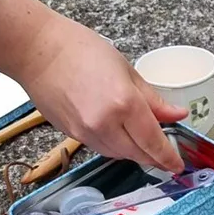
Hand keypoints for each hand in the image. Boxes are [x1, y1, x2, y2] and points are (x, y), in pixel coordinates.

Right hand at [19, 16, 187, 172]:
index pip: (154, 142)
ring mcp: (86, 132)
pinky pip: (102, 149)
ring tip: (144, 143)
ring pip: (120, 155)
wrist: (35, 50)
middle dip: (155, 158)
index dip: (169, 157)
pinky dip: (116, 147)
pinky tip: (121, 136)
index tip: (178, 164)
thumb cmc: (80, 50)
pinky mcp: (72, 135)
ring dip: (135, 153)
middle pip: (139, 155)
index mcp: (124, 104)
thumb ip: (154, 100)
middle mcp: (105, 124)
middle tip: (167, 157)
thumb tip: (178, 115)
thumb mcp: (127, 71)